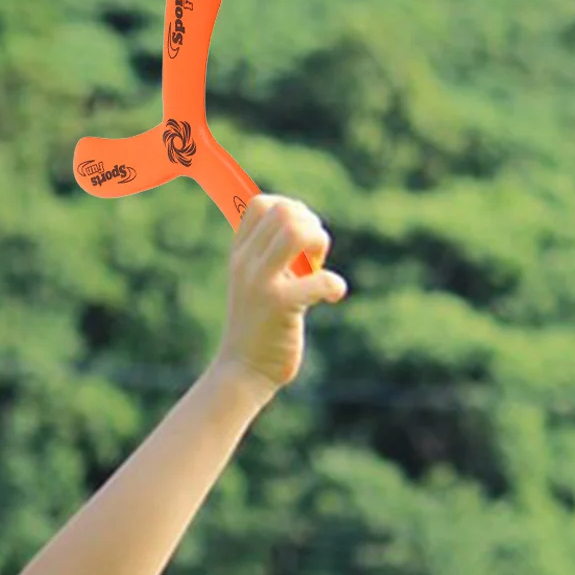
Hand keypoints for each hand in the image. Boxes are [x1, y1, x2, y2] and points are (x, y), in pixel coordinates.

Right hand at [213, 195, 347, 397]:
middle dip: (311, 226)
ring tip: (317, 271)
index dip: (291, 211)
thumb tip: (305, 225)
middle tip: (312, 259)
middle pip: (284, 211)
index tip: (298, 241)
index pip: (261, 204)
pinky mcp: (280, 306)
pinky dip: (335, 285)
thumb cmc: (258, 326)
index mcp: (240, 255)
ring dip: (319, 244)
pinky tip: (333, 297)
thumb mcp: (256, 283)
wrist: (242, 370)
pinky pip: (319, 280)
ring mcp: (260, 283)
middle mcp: (246, 263)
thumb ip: (272, 256)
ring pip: (296, 231)